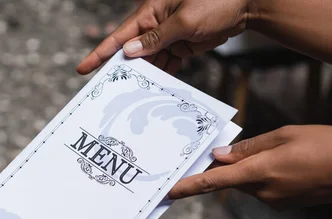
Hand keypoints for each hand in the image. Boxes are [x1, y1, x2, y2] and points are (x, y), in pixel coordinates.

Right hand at [76, 0, 252, 74]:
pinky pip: (166, 64)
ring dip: (144, 76)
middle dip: (123, 70)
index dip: (100, 53)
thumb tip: (129, 51)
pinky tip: (156, 89)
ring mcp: (168, 37)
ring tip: (133, 95)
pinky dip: (162, 76)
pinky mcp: (181, 46)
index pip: (120, 36)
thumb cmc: (216, 3)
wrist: (247, 5)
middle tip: (109, 91)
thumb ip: (156, 39)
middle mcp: (155, 25)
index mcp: (151, 13)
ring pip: (149, 61)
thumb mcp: (184, 21)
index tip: (84, 69)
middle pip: (132, 51)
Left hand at [168, 125, 331, 208]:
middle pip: (233, 179)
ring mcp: (275, 202)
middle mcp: (263, 193)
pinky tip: (291, 165)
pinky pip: (266, 189)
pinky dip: (268, 176)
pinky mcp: (286, 206)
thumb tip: (220, 157)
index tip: (169, 192)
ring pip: (250, 183)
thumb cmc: (326, 145)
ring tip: (286, 153)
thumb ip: (249, 148)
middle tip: (243, 148)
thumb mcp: (285, 135)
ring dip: (254, 169)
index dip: (188, 187)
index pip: (213, 182)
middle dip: (232, 166)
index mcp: (258, 173)